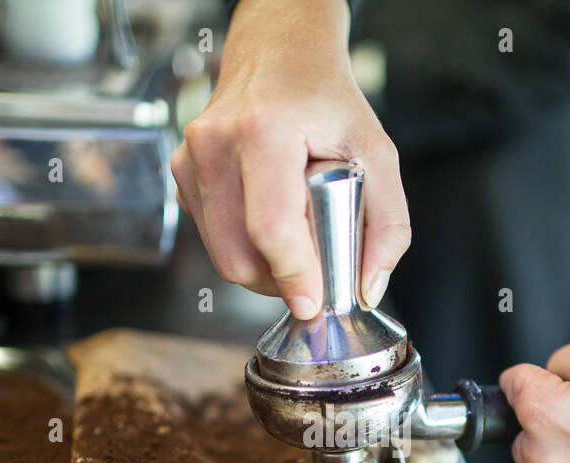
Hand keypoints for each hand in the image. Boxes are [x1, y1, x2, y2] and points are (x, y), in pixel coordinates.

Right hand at [170, 0, 409, 318]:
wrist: (278, 51)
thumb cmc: (324, 97)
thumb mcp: (376, 151)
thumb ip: (387, 224)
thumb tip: (367, 286)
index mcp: (264, 130)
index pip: (271, 230)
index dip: (295, 277)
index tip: (314, 303)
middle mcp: (216, 143)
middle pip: (239, 256)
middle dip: (280, 280)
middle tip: (313, 270)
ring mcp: (191, 158)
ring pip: (222, 255)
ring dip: (262, 267)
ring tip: (295, 236)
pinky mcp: (181, 172)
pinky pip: (212, 237)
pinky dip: (243, 245)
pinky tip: (268, 215)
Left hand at [499, 336, 569, 462]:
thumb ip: (562, 357)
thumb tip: (548, 373)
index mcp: (539, 414)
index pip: (511, 379)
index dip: (542, 371)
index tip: (566, 378)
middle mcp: (536, 451)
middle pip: (522, 407)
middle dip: (551, 397)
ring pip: (539, 430)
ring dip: (563, 420)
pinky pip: (557, 451)